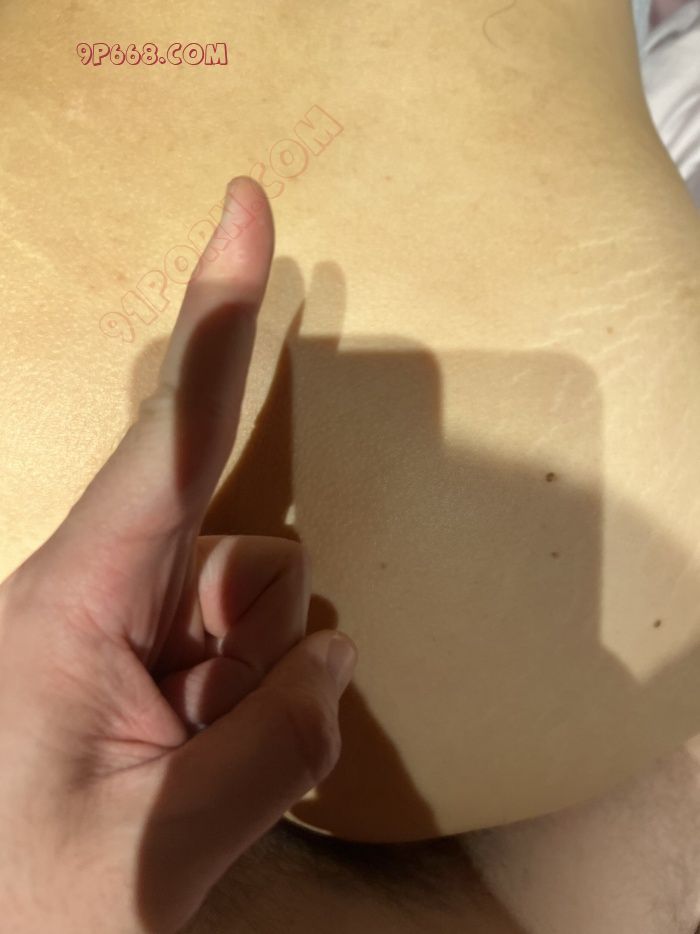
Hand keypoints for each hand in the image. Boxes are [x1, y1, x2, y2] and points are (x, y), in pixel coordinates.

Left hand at [0, 176, 356, 933]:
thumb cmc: (20, 910)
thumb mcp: (150, 846)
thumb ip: (270, 749)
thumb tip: (337, 655)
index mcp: (68, 606)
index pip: (169, 437)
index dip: (219, 319)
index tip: (248, 214)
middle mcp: (101, 600)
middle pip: (254, 557)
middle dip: (267, 644)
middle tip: (206, 751)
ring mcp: (134, 639)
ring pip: (267, 617)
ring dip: (262, 697)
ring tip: (191, 779)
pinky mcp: (155, 676)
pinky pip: (261, 667)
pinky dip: (260, 723)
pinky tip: (202, 777)